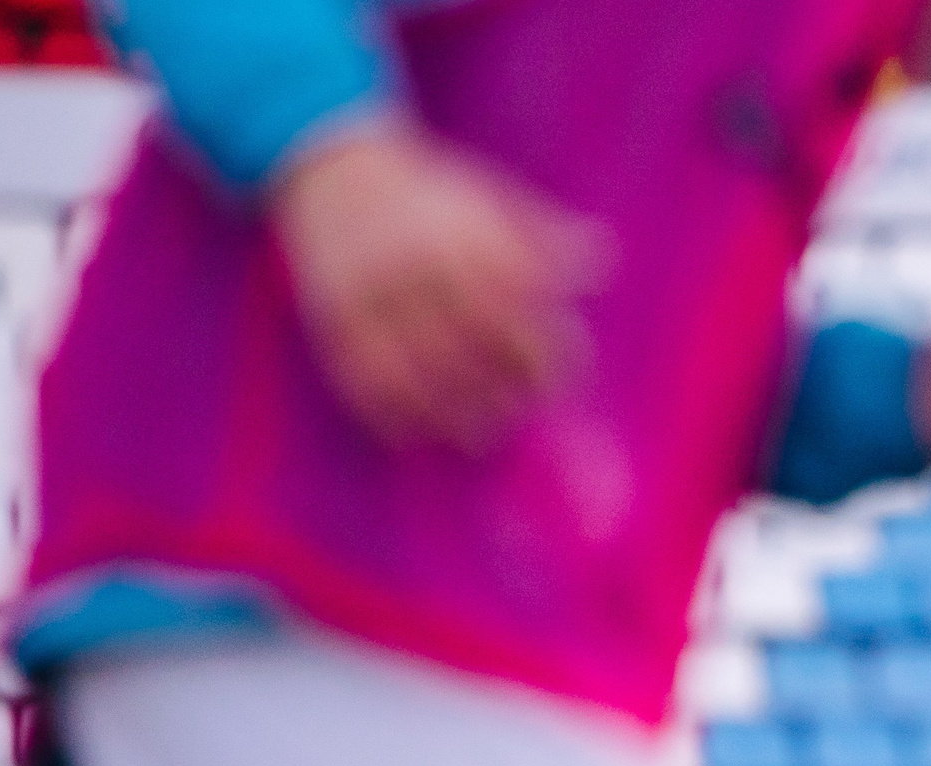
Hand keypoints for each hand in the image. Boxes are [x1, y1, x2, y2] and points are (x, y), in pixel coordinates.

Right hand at [271, 125, 604, 452]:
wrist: (332, 166)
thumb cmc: (432, 192)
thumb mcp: (490, 194)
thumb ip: (543, 232)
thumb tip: (601, 258)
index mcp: (457, 233)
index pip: (511, 306)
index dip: (540, 350)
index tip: (564, 380)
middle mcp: (411, 263)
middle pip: (463, 344)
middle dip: (500, 389)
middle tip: (523, 414)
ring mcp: (366, 292)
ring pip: (411, 370)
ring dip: (448, 413)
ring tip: (479, 435)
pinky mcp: (329, 315)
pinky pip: (357, 376)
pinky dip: (386, 414)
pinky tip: (413, 435)